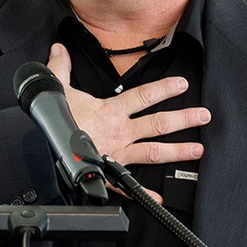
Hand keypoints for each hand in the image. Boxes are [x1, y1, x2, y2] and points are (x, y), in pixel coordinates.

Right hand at [46, 43, 209, 200]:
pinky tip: (161, 196)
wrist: (42, 149)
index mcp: (110, 111)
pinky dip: (145, 193)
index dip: (165, 89)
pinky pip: (129, 186)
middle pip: (158, 124)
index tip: (183, 84)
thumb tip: (59, 49)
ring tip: (198, 151)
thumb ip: (61, 67)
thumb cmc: (53, 121)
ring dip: (177, 152)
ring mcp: (117, 153)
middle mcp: (119, 131)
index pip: (143, 96)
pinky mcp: (108, 172)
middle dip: (184, 119)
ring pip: (153, 152)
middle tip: (204, 116)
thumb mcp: (56, 89)